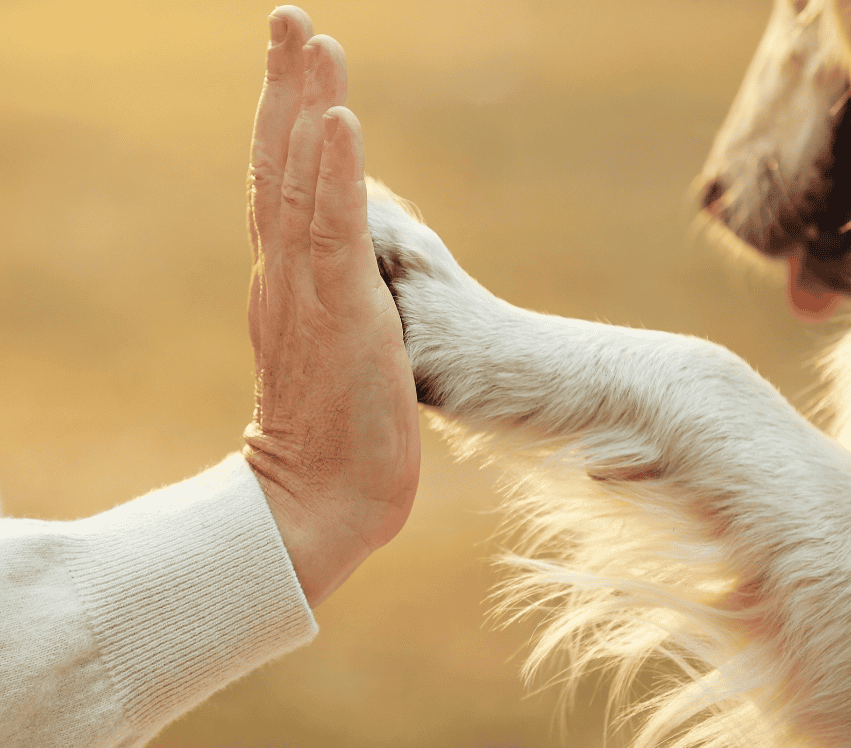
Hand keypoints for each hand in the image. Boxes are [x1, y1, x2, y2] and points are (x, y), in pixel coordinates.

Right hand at [243, 6, 419, 607]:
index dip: (287, 119)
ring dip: (307, 110)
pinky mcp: (341, 315)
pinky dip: (333, 173)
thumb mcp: (336, 347)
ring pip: (302, 185)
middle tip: (288, 19)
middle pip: (281, 166)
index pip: (282, 184)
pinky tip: (337, 121)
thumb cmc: (338, 429)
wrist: (325, 499)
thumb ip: (333, 300)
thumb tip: (345, 269)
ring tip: (312, 43)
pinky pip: (334, 232)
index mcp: (290, 282)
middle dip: (286, 89)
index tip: (293, 58)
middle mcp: (288, 276)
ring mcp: (310, 293)